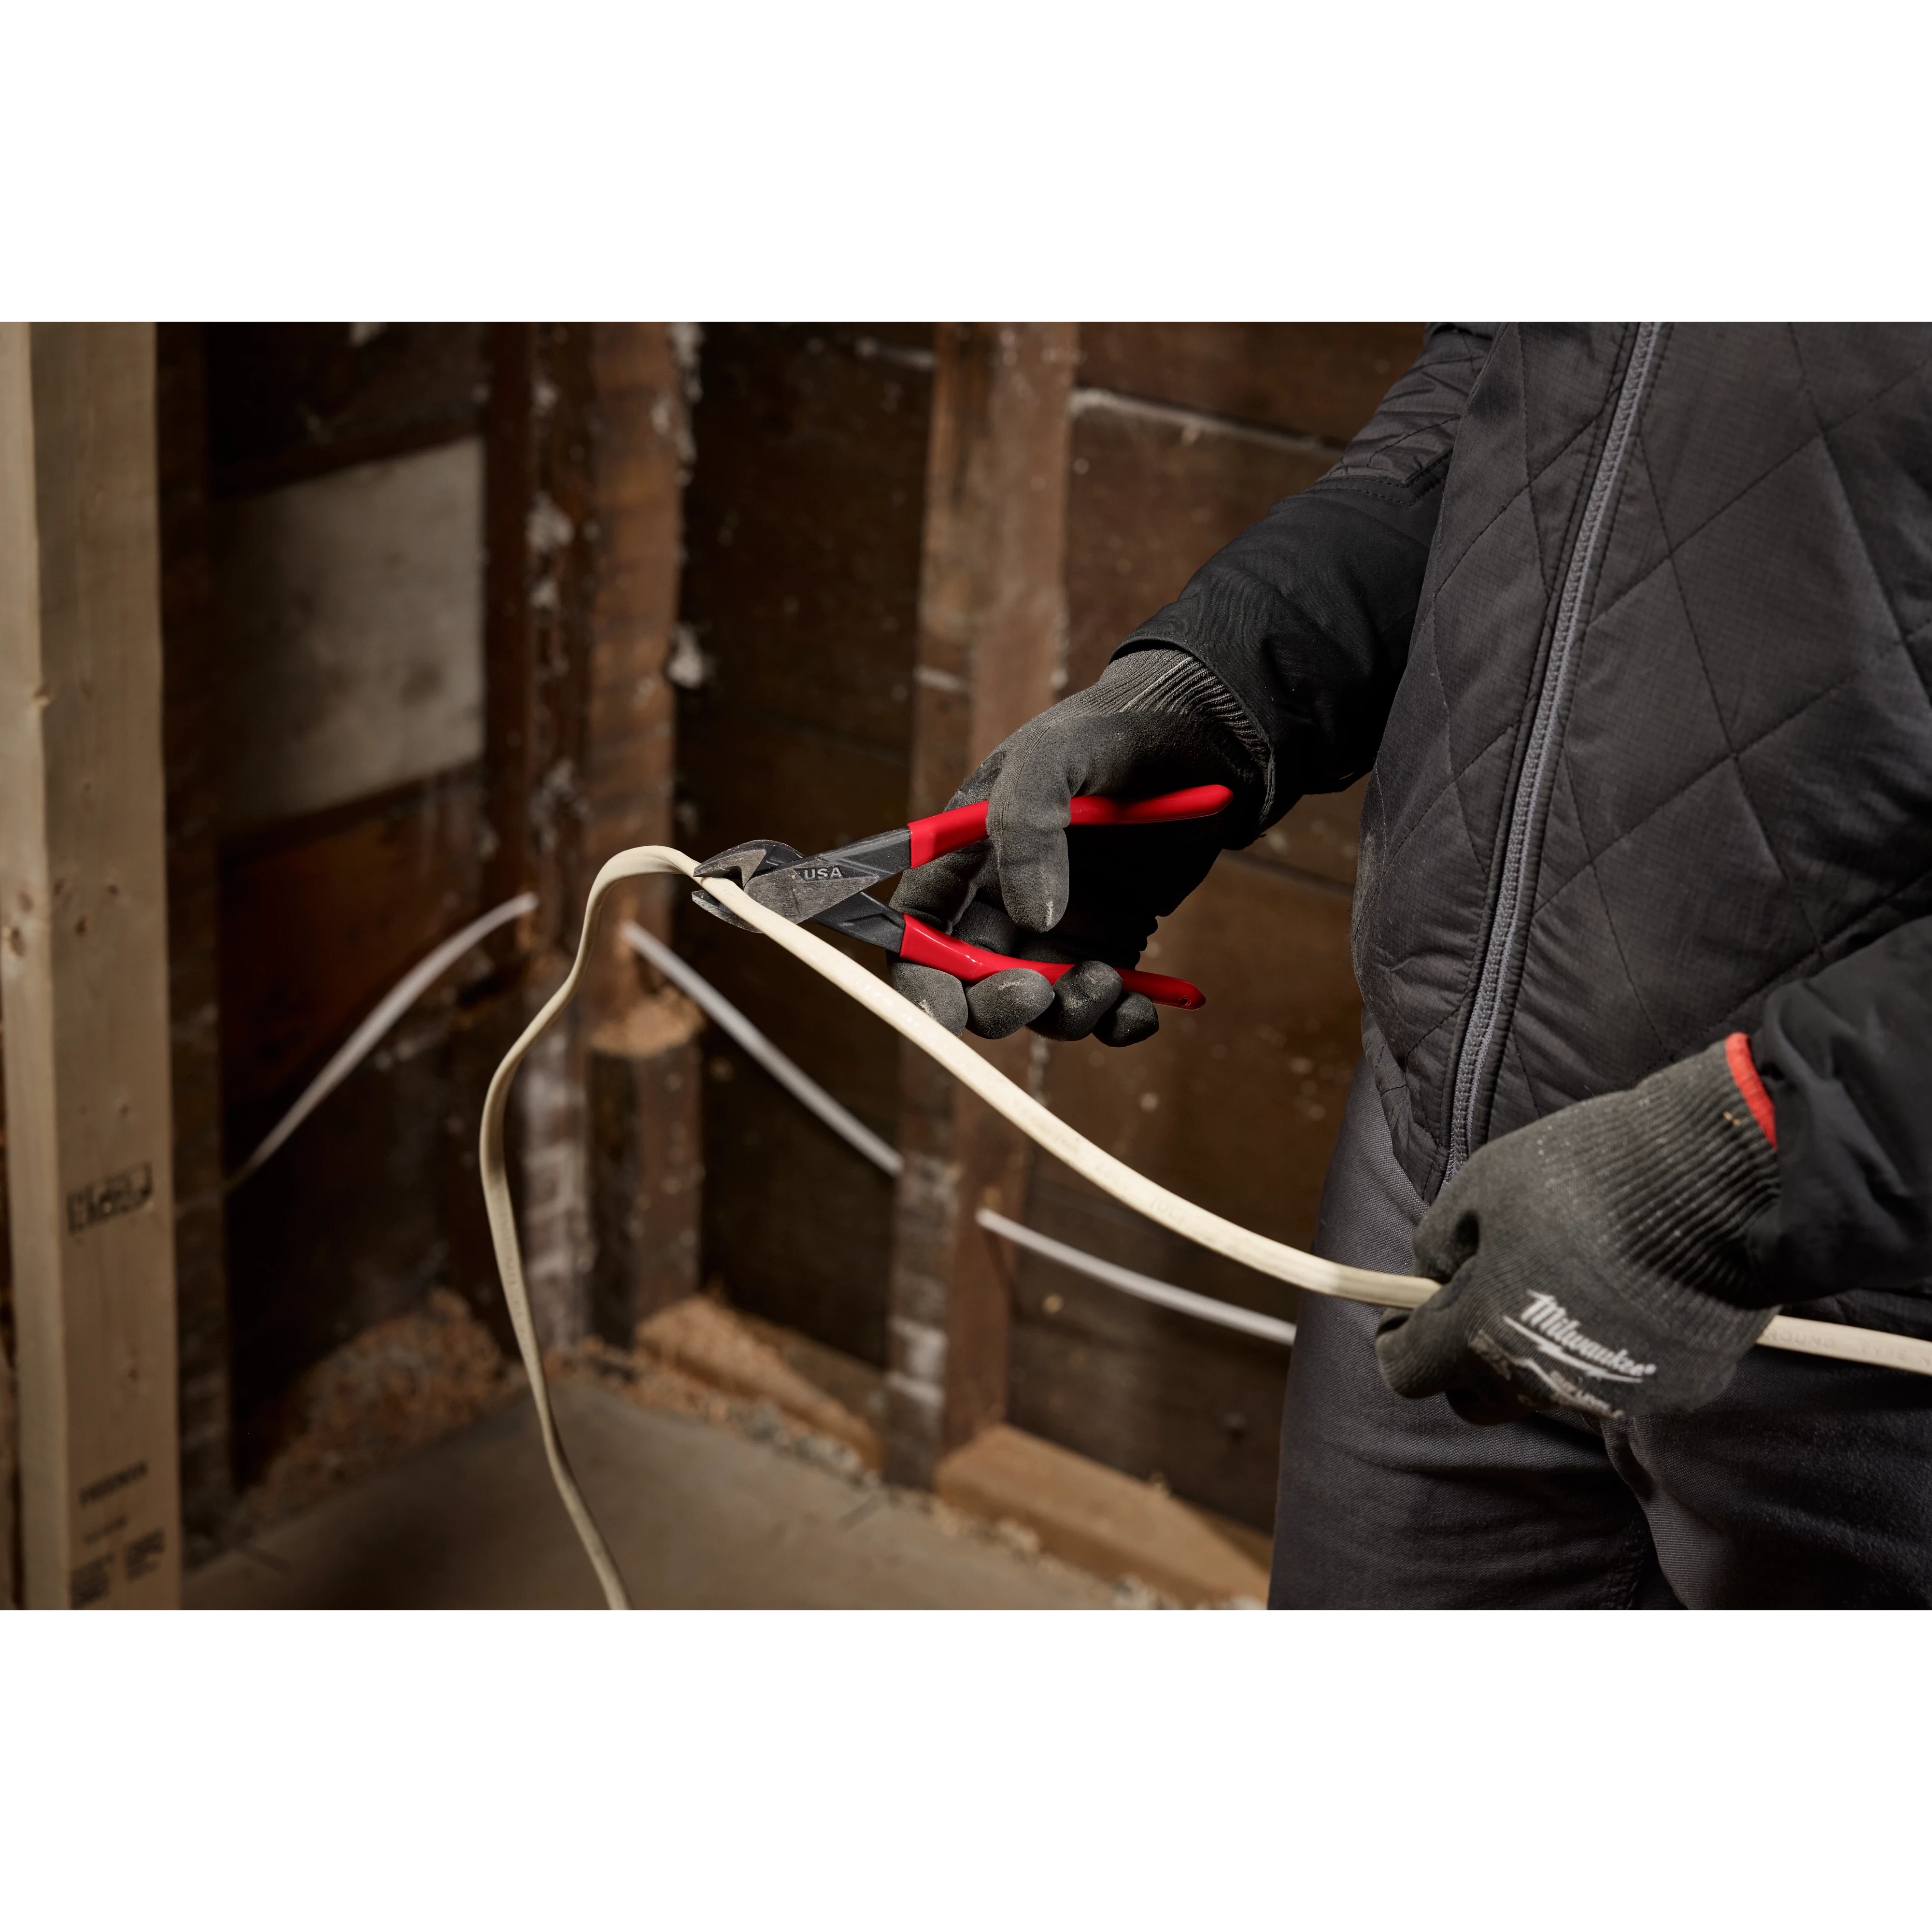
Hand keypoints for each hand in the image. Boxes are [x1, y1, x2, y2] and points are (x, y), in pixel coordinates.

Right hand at [890, 649, 1265, 1043]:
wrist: (1205, 735)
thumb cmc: (1114, 731)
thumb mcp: (1056, 754)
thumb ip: (1026, 823)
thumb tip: (1033, 918)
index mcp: (967, 851)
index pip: (919, 926)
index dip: (920, 976)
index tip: (944, 1013)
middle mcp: (1004, 896)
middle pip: (973, 980)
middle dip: (996, 1004)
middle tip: (1036, 994)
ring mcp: (1060, 925)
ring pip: (1041, 1002)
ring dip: (1065, 1014)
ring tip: (1107, 984)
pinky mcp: (1113, 942)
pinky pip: (1103, 1003)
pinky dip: (1118, 1021)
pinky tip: (1143, 1010)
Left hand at [1376, 1038, 1781, 1422]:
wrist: (1717, 1185)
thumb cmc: (1588, 1174)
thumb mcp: (1482, 1184)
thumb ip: (1441, 1239)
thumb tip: (1433, 1270)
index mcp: (1481, 1336)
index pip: (1407, 1371)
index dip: (1399, 1335)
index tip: (1406, 1305)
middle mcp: (1542, 1383)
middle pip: (1476, 1397)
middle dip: (1462, 1356)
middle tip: (1477, 1293)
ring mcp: (1611, 1393)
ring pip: (1548, 1386)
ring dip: (1537, 1346)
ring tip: (1561, 1277)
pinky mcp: (1674, 1389)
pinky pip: (1616, 1376)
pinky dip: (1606, 1342)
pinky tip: (1627, 1286)